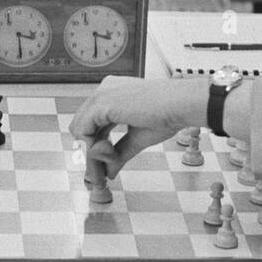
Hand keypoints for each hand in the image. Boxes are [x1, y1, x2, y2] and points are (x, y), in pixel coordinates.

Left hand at [69, 77, 203, 178]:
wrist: (181, 104)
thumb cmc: (167, 115)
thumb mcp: (137, 136)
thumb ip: (120, 151)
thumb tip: (109, 171)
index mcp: (113, 92)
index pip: (92, 120)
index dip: (96, 142)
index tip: (106, 160)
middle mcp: (104, 89)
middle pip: (82, 123)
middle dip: (91, 147)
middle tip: (104, 166)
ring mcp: (101, 95)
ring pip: (80, 127)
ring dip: (92, 149)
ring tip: (109, 162)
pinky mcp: (102, 103)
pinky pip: (84, 129)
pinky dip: (92, 146)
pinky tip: (109, 154)